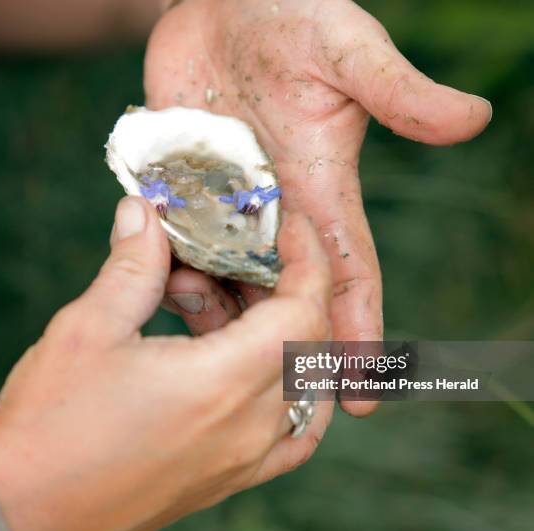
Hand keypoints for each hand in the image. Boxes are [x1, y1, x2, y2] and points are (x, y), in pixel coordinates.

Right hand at [0, 198, 333, 530]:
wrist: (21, 514)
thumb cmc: (48, 425)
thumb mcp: (88, 329)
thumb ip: (132, 266)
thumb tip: (142, 214)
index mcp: (221, 384)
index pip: (303, 312)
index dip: (308, 261)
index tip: (295, 229)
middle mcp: (248, 427)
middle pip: (308, 342)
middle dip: (287, 289)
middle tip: (237, 263)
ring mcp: (244, 460)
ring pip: (303, 382)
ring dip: (280, 333)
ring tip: (219, 308)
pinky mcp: (229, 479)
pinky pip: (294, 433)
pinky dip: (293, 391)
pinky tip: (256, 367)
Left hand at [144, 0, 491, 415]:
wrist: (222, 2)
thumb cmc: (291, 16)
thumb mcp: (346, 52)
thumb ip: (396, 92)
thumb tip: (472, 120)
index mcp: (321, 193)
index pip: (347, 275)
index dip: (356, 333)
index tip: (359, 394)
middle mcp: (274, 212)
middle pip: (282, 297)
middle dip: (278, 348)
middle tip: (264, 397)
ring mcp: (225, 205)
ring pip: (223, 281)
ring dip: (213, 315)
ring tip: (196, 340)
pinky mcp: (181, 189)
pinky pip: (172, 245)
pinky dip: (163, 272)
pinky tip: (151, 293)